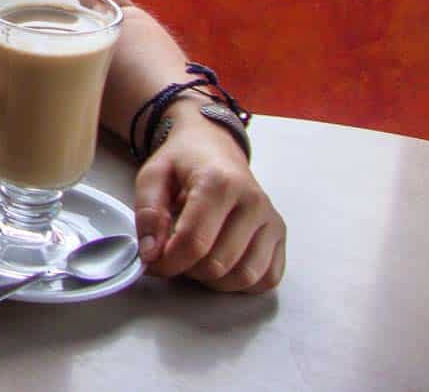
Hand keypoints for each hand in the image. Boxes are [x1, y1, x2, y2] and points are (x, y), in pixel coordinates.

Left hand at [133, 102, 285, 292]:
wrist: (214, 147)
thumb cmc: (183, 163)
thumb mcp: (153, 175)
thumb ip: (147, 212)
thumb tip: (151, 254)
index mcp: (220, 183)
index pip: (194, 242)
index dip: (167, 261)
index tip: (152, 261)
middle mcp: (253, 202)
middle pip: (218, 264)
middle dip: (187, 270)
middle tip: (173, 254)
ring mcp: (272, 220)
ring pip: (244, 277)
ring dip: (213, 280)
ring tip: (196, 258)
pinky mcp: (280, 235)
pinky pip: (267, 279)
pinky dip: (241, 282)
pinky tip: (222, 263)